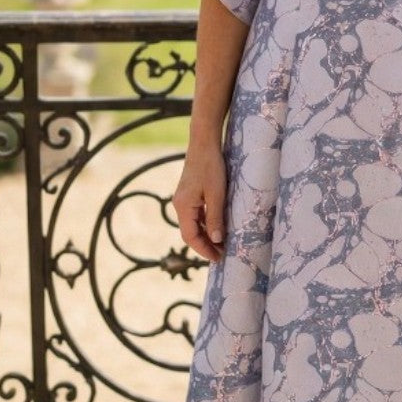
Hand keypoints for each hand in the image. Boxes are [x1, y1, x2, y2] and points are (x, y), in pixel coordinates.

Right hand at [171, 145, 227, 262]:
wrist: (204, 143)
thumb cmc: (211, 166)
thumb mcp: (217, 194)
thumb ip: (215, 218)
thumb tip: (217, 240)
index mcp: (184, 206)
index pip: (190, 237)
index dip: (204, 249)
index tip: (218, 258)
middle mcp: (180, 205)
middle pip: (190, 233)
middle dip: (205, 245)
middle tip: (222, 255)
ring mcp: (183, 199)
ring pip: (192, 224)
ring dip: (205, 235)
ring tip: (221, 244)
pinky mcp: (189, 193)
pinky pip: (195, 215)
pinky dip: (204, 224)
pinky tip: (216, 227)